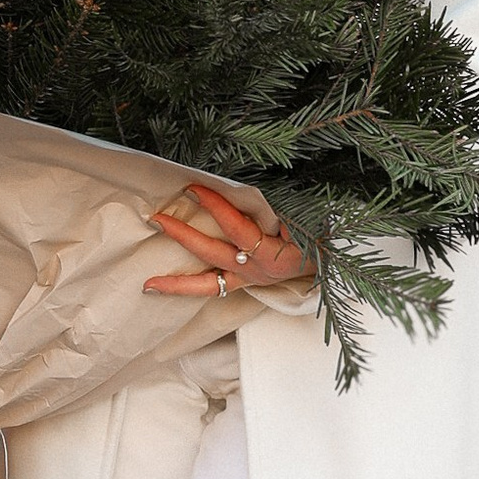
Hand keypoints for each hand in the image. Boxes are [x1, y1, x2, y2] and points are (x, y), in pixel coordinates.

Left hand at [144, 184, 311, 299]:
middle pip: (213, 252)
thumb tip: (247, 195)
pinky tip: (159, 288)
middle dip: (183, 235)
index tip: (193, 188)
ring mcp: (247, 279)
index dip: (215, 207)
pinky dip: (187, 288)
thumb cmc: (317, 234)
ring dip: (176, 282)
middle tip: (157, 219)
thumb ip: (279, 209)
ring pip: (207, 284)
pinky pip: (212, 289)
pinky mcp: (243, 284)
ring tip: (148, 284)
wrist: (330, 262)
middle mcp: (256, 268)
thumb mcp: (305, 217)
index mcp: (272, 250)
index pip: (237, 227)